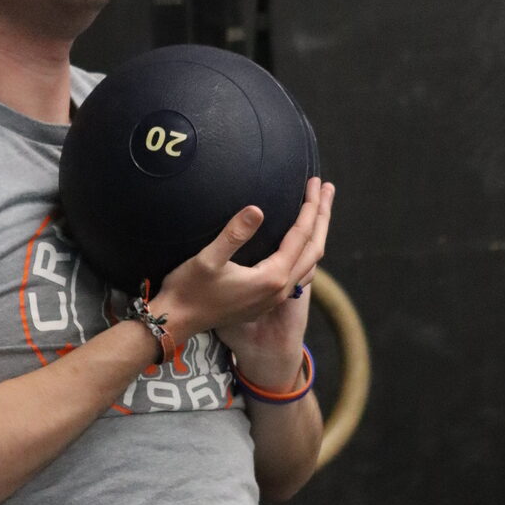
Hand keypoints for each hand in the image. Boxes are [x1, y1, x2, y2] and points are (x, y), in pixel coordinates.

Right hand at [150, 176, 334, 370]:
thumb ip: (234, 234)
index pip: (300, 236)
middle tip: (328, 189)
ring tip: (319, 211)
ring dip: (316, 235)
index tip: (315, 183)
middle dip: (322, 217)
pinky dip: (305, 251)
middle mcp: (279, 289)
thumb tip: (256, 209)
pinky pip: (298, 273)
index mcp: (271, 278)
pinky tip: (298, 242)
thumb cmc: (188, 291)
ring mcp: (274, 298)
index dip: (310, 207)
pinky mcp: (265, 300)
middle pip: (314, 248)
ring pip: (309, 263)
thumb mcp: (208, 260)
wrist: (177, 322)